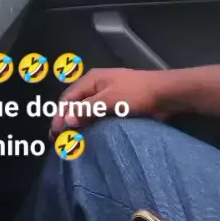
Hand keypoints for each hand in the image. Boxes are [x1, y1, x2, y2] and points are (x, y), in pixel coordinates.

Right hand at [49, 67, 168, 138]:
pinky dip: (89, 124)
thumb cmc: (136, 93)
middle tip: (59, 140)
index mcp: (92, 80)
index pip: (68, 98)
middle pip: (74, 103)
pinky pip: (97, 114)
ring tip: (70, 140)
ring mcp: (106, 95)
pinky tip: (88, 135)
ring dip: (77, 123)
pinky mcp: (116, 105)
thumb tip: (67, 119)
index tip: (55, 135)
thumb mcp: (110, 100)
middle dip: (65, 120)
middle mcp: (96, 86)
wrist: (165, 93)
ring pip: (85, 109)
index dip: (59, 116)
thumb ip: (88, 109)